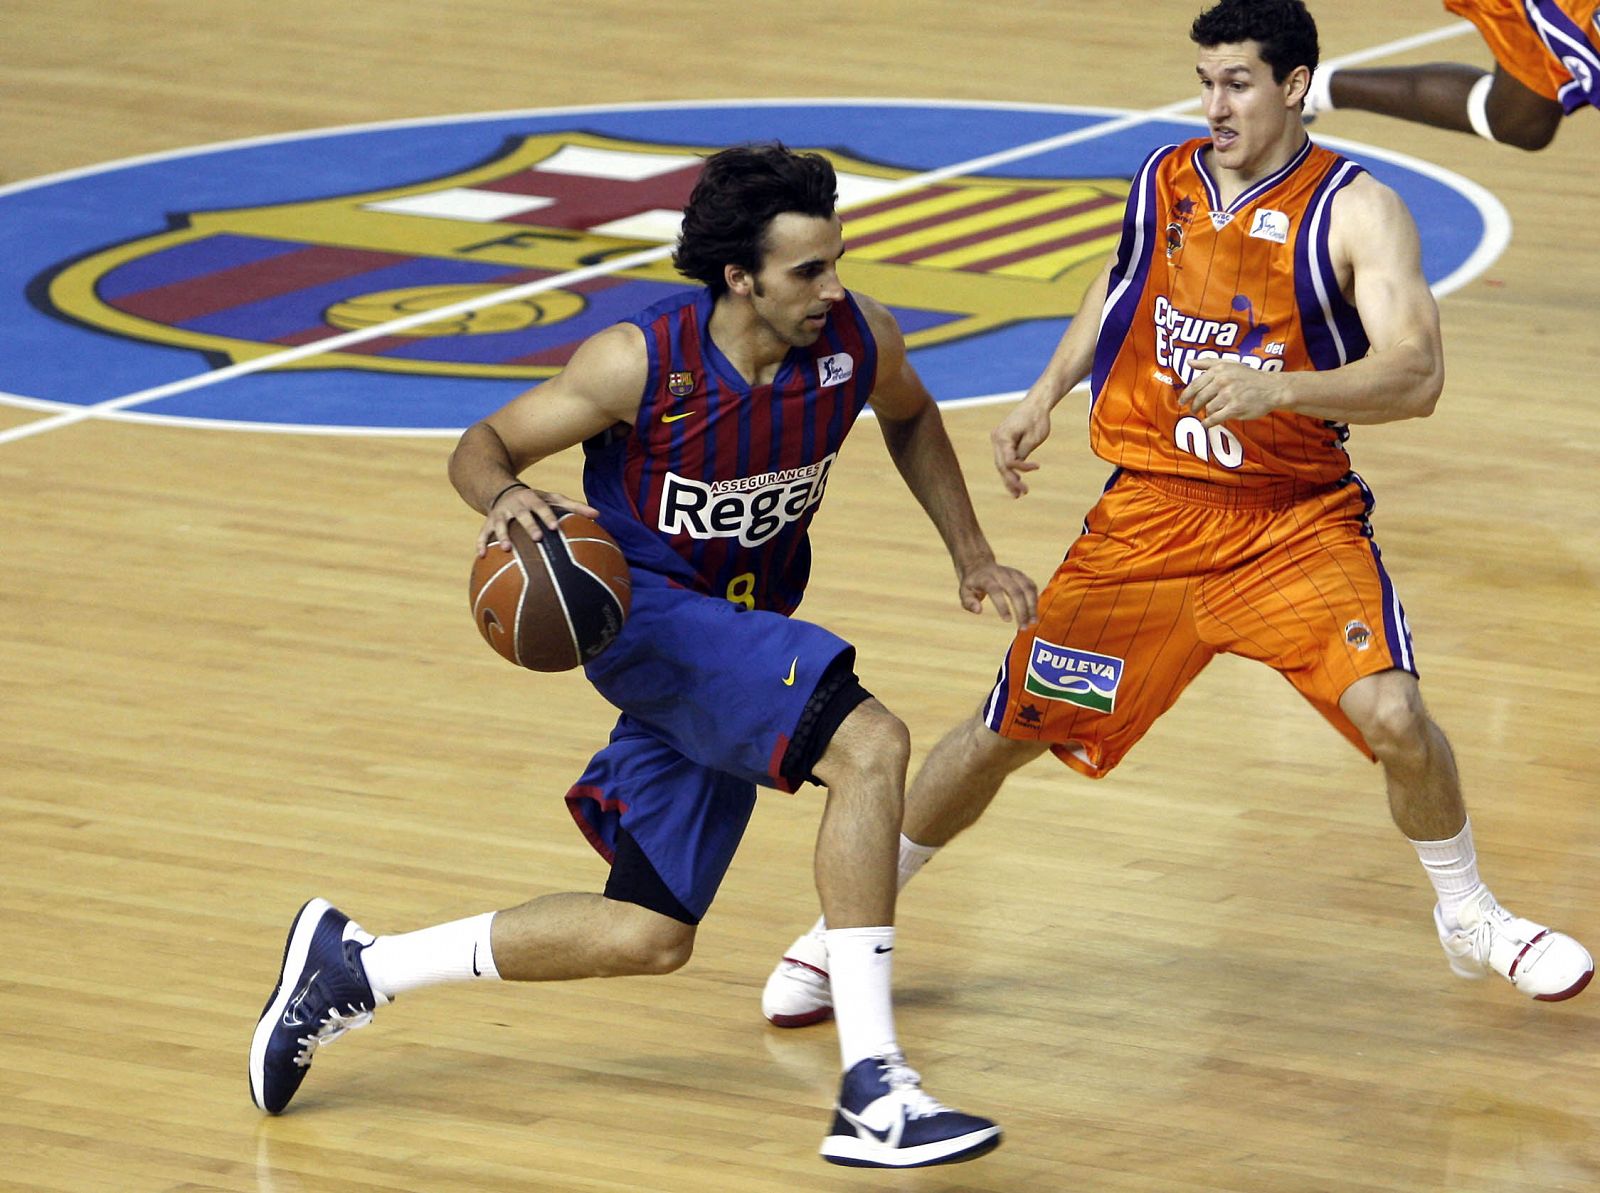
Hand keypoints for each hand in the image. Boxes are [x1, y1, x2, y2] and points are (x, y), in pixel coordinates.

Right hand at [477, 485, 599, 555]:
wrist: (503, 490)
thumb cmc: (536, 499)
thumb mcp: (553, 499)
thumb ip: (575, 506)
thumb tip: (598, 515)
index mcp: (532, 499)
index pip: (541, 506)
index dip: (547, 516)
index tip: (555, 527)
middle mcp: (515, 505)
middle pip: (522, 515)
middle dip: (529, 526)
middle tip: (537, 539)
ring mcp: (500, 514)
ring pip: (500, 525)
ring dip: (501, 536)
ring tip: (506, 549)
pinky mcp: (489, 522)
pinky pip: (483, 533)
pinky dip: (480, 543)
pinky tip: (481, 556)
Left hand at [957, 558, 1038, 628]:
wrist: (980, 565)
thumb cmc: (972, 583)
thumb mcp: (964, 591)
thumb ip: (968, 602)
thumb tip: (978, 610)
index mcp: (987, 578)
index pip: (996, 591)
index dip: (1002, 605)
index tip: (1008, 620)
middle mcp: (1002, 574)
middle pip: (1016, 591)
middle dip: (1022, 610)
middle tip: (1024, 627)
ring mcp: (1013, 573)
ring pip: (1027, 588)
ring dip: (1032, 606)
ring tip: (1033, 622)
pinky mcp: (1021, 575)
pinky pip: (1031, 586)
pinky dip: (1035, 599)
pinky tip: (1034, 612)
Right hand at [990, 390, 1054, 497]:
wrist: (1035, 404)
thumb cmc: (1037, 419)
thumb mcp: (1034, 438)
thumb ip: (1023, 453)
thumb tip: (1016, 467)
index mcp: (1003, 437)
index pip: (1008, 460)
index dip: (1022, 468)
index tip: (1037, 466)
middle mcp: (996, 438)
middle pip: (1001, 465)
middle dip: (1011, 480)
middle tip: (1021, 494)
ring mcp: (997, 439)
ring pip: (1001, 463)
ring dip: (1009, 478)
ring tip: (1017, 494)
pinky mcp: (1002, 441)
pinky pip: (1004, 458)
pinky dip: (1010, 469)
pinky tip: (1015, 482)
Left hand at [1179, 358, 1287, 426]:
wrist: (1271, 388)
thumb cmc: (1249, 376)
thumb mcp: (1230, 364)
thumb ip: (1208, 363)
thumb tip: (1189, 362)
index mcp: (1219, 370)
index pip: (1195, 384)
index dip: (1186, 395)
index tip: (1181, 402)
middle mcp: (1222, 381)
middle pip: (1199, 398)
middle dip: (1194, 407)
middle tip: (1194, 410)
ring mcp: (1229, 395)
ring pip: (1207, 409)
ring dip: (1206, 414)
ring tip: (1209, 414)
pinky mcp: (1235, 408)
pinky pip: (1215, 419)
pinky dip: (1208, 423)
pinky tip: (1207, 424)